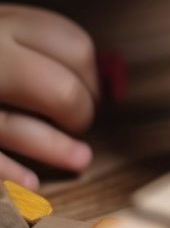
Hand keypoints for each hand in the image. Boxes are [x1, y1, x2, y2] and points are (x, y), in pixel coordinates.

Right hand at [0, 5, 96, 188]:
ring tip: (79, 159)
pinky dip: (5, 173)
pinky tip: (29, 185)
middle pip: (57, 87)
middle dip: (79, 111)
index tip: (93, 91)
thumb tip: (101, 86)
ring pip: (16, 125)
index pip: (69, 43)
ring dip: (55, 147)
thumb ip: (29, 48)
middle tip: (81, 123)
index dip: (90, 73)